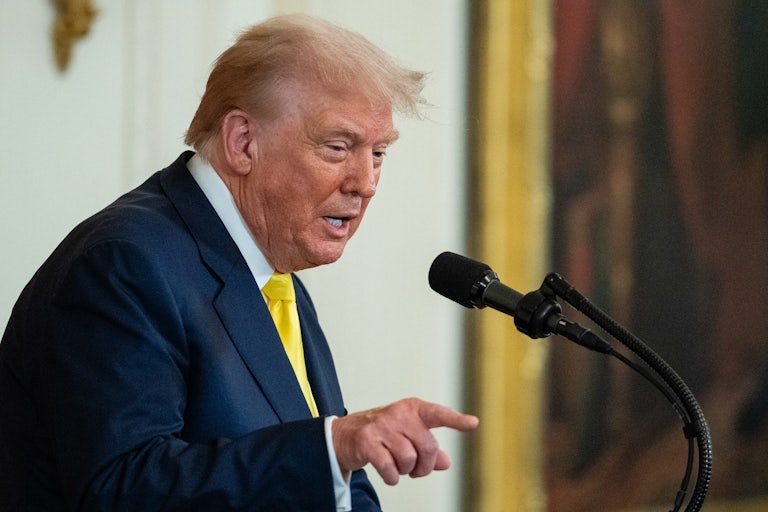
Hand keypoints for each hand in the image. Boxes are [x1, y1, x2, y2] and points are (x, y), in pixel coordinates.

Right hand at [331, 397, 478, 484]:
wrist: (345, 435)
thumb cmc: (383, 434)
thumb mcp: (408, 436)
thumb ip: (429, 449)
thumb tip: (446, 462)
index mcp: (412, 409)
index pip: (438, 414)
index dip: (456, 420)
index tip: (473, 423)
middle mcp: (398, 414)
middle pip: (427, 447)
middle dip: (425, 465)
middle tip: (417, 470)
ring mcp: (382, 426)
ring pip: (409, 459)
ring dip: (406, 471)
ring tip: (399, 467)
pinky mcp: (367, 441)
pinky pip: (389, 468)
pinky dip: (392, 478)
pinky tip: (389, 473)